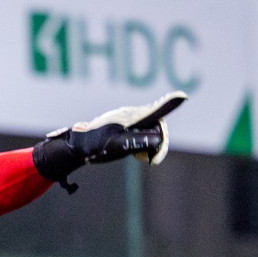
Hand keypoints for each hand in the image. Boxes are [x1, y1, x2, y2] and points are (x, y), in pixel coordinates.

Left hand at [34, 91, 185, 191]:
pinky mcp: (123, 123)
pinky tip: (134, 152)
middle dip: (159, 141)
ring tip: (141, 158)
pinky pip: (141, 131)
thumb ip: (138, 141)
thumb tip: (158, 140)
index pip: (155, 112)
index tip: (182, 96)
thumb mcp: (116, 146)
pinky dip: (142, 143)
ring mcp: (128, 118)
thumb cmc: (94, 146)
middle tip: (152, 160)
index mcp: (131, 117)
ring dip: (150, 144)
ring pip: (149, 129)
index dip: (169, 104)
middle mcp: (131, 114)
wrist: (75, 145)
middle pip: (156, 124)